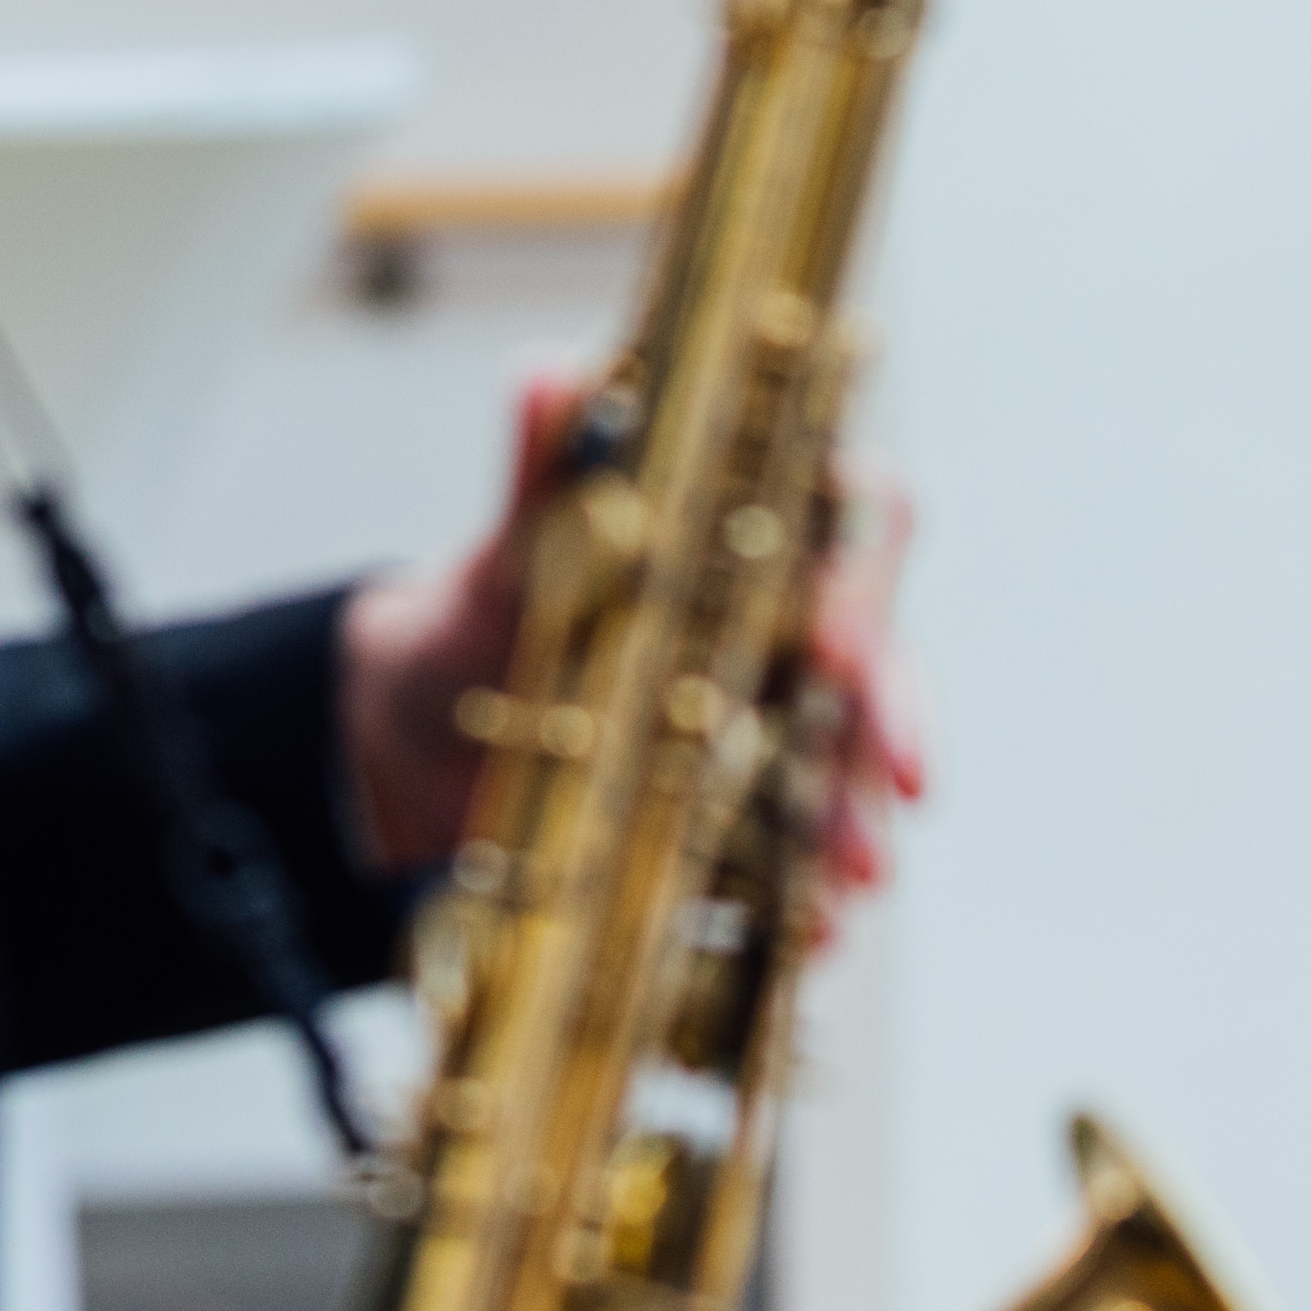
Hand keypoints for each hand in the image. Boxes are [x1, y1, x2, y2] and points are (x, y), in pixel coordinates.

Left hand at [336, 378, 925, 904]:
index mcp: (763, 516)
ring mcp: (786, 715)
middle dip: (884, 729)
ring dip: (857, 821)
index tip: (841, 653)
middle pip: (881, 651)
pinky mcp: (758, 805)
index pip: (859, 517)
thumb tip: (547, 379)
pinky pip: (807, 842)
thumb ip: (541, 472)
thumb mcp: (507, 553)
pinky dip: (809, 887)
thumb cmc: (480, 611)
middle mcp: (797, 613)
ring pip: (853, 756)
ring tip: (841, 894)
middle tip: (887, 803)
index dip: (869, 581)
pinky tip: (805, 931)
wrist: (423, 731)